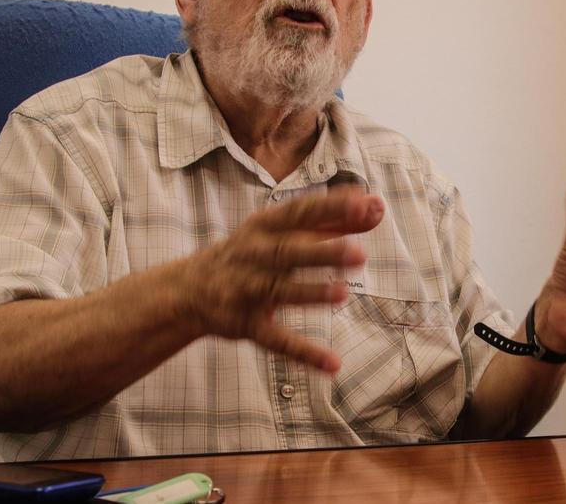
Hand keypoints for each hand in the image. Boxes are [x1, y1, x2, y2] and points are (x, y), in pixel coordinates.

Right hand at [178, 189, 383, 371]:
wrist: (188, 289)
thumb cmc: (254, 252)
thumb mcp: (285, 231)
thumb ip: (334, 221)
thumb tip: (377, 207)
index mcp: (265, 226)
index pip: (299, 212)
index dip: (330, 207)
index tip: (363, 202)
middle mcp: (252, 255)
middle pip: (287, 252)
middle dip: (322, 252)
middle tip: (359, 254)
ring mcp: (245, 290)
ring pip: (278, 291)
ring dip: (309, 294)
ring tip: (342, 294)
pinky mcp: (243, 325)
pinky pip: (274, 340)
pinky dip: (302, 352)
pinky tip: (332, 364)